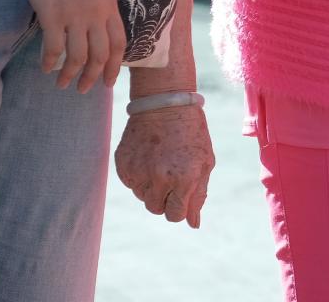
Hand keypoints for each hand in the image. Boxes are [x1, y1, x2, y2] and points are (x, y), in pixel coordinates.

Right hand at [15, 0, 127, 91]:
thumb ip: (98, 9)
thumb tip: (95, 35)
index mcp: (109, 4)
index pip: (119, 43)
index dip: (114, 66)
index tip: (108, 82)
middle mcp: (96, 12)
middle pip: (100, 54)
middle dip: (92, 77)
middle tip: (84, 89)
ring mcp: (75, 14)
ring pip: (78, 56)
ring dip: (70, 74)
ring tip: (62, 83)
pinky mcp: (52, 15)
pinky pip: (53, 47)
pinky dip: (49, 61)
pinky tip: (45, 68)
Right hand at [116, 104, 213, 228]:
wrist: (164, 104)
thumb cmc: (191, 133)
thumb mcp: (205, 161)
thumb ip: (199, 194)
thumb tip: (193, 224)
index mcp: (185, 179)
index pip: (176, 216)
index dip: (179, 206)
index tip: (181, 193)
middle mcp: (160, 178)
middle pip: (157, 210)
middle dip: (165, 198)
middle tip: (171, 175)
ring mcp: (140, 173)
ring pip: (143, 198)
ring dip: (152, 187)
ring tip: (160, 163)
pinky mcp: (123, 167)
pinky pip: (131, 184)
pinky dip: (139, 176)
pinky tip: (149, 157)